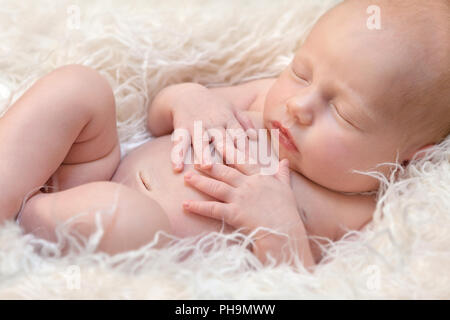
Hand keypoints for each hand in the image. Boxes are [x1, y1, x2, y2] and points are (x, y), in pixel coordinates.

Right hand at [170, 85, 255, 171]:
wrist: (186, 94)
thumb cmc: (214, 106)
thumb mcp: (231, 109)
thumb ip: (244, 122)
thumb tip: (255, 136)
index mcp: (228, 119)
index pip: (239, 136)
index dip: (246, 149)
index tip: (253, 165)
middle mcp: (213, 123)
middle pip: (222, 139)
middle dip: (228, 152)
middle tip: (235, 167)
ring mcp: (196, 125)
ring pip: (200, 141)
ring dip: (203, 153)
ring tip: (205, 166)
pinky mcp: (181, 128)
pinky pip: (179, 142)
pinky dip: (177, 155)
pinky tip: (177, 168)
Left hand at [182, 159, 313, 265]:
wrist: (284, 230)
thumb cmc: (287, 211)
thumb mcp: (285, 188)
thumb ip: (282, 174)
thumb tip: (285, 162)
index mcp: (260, 177)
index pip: (242, 160)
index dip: (230, 151)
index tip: (219, 142)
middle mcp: (247, 184)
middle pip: (224, 171)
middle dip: (208, 164)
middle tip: (194, 158)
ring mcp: (239, 198)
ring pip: (216, 187)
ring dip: (199, 182)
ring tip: (186, 177)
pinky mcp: (233, 213)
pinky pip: (212, 209)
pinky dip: (198, 207)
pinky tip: (186, 204)